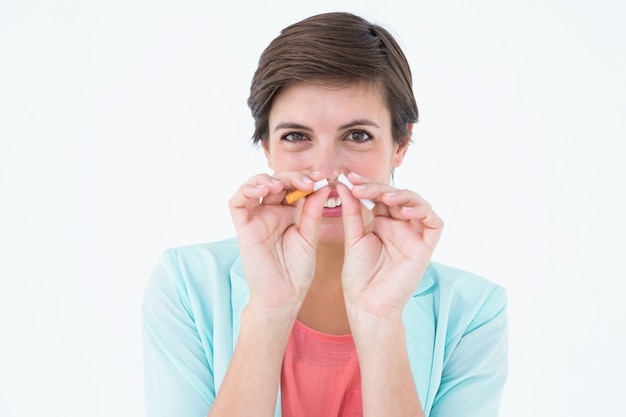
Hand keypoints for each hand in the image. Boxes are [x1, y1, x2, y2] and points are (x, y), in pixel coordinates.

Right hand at [229, 171, 329, 314]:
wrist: (285, 295)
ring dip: (268, 179)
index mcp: (288, 213)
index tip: (323, 178)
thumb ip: (312, 211)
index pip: (293, 186)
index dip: (306, 178)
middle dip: (292, 177)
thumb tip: (322, 186)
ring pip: (254, 186)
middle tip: (309, 181)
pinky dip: (248, 190)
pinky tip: (265, 189)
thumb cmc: (297, 270)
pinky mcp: (243, 226)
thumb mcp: (309, 236)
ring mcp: (255, 218)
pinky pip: (237, 202)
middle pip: (276, 182)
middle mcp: (270, 212)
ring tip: (282, 184)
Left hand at [337, 172, 443, 320]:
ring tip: (384, 196)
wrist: (366, 303)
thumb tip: (344, 185)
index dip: (367, 185)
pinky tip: (405, 210)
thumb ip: (352, 212)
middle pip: (397, 196)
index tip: (348, 177)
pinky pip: (434, 223)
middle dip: (379, 187)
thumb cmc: (359, 276)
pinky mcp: (425, 248)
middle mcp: (400, 226)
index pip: (380, 196)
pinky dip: (423, 211)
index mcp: (383, 223)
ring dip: (402, 195)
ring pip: (417, 204)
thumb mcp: (353, 238)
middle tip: (360, 185)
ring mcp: (414, 236)